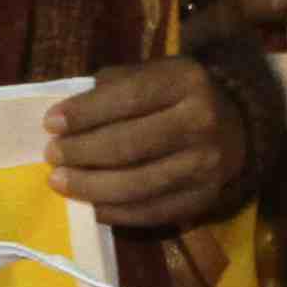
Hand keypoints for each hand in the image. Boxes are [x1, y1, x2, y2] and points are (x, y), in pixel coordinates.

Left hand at [45, 56, 252, 231]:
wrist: (236, 128)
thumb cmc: (177, 96)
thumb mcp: (153, 74)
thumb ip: (113, 87)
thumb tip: (66, 118)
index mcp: (185, 81)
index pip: (127, 98)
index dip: (84, 113)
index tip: (50, 124)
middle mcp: (201, 121)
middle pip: (129, 145)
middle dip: (81, 152)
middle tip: (52, 156)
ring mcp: (206, 164)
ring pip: (136, 184)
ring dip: (90, 187)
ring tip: (60, 182)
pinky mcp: (204, 198)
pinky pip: (151, 212)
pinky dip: (115, 212)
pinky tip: (91, 206)